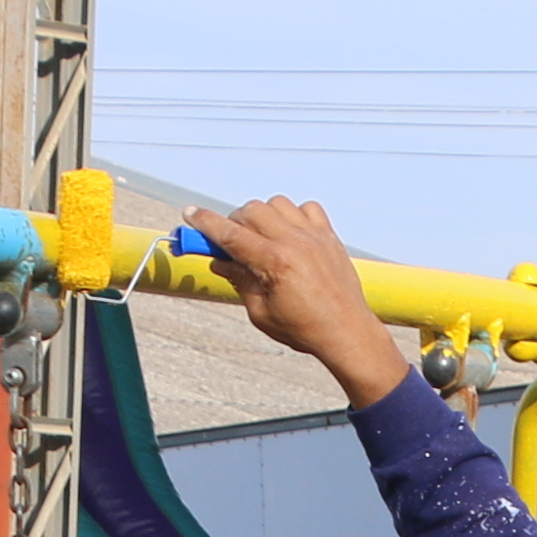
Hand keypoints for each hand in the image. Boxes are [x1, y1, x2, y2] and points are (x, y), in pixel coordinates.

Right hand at [191, 197, 412, 409]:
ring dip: (263, 216)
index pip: (231, 234)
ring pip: (277, 204)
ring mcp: (315, 236)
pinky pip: (307, 208)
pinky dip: (293, 215)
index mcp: (275, 263)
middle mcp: (295, 242)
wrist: (347, 332)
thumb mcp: (261, 312)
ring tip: (263, 239)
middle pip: (251, 212)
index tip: (189, 214)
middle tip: (231, 244)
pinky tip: (291, 235)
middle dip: (234, 223)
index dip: (206, 223)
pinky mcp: (329, 236)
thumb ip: (239, 280)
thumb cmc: (304, 329)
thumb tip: (220, 260)